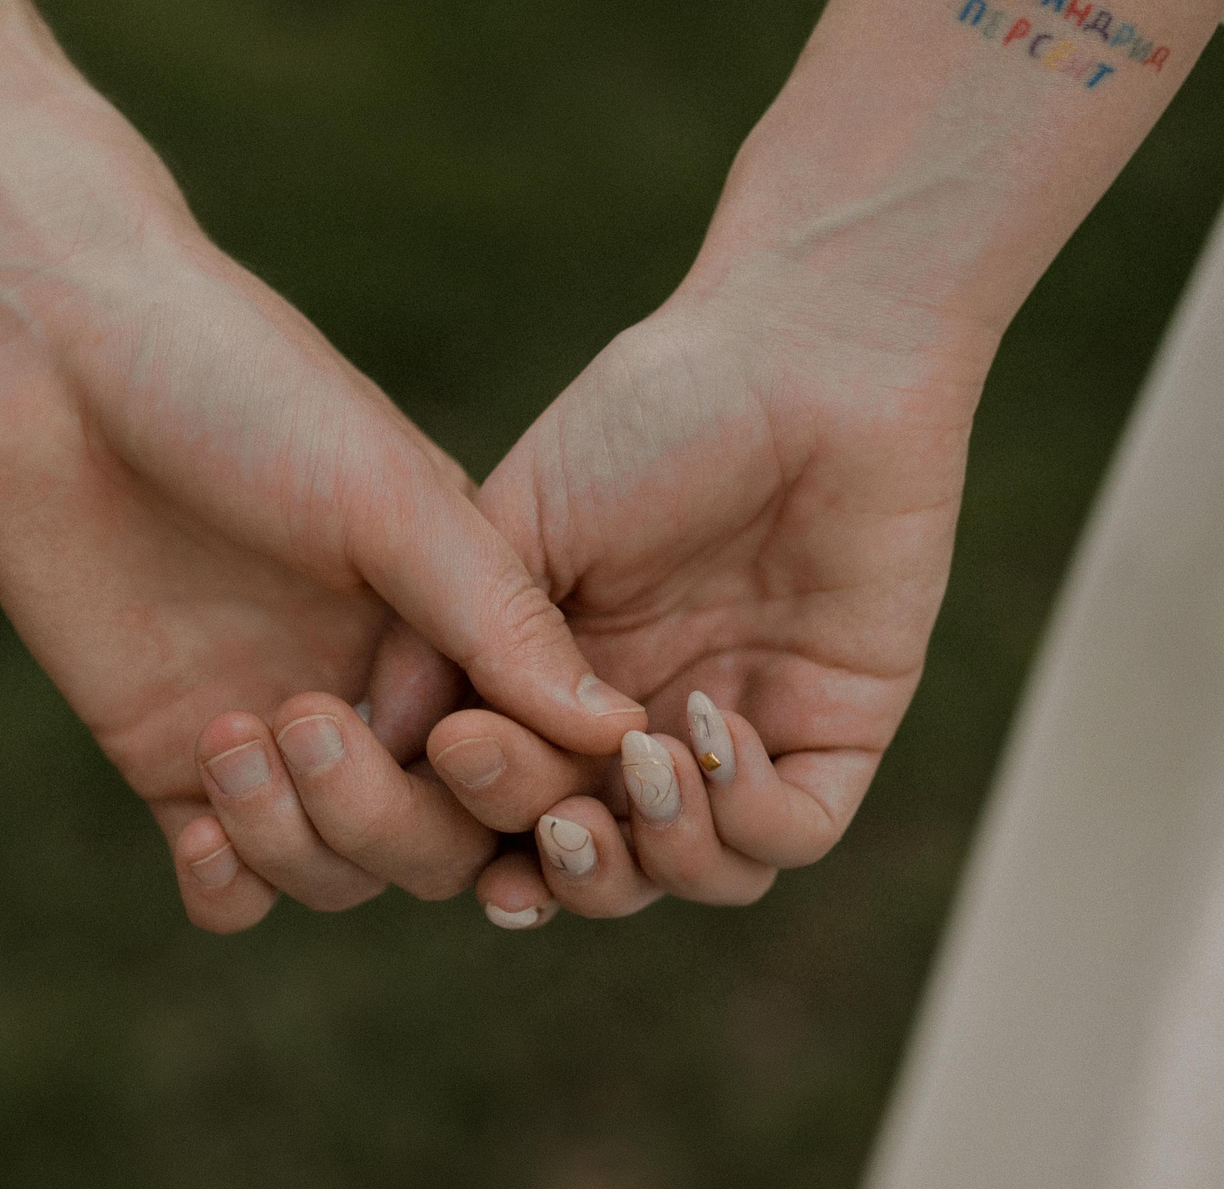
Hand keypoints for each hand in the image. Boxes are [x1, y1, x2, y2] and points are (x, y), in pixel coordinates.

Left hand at [0, 202, 648, 931]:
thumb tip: (621, 734)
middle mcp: (379, 683)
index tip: (451, 745)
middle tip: (306, 720)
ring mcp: (276, 726)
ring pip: (334, 869)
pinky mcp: (169, 754)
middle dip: (382, 815)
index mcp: (456, 617)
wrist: (56, 346)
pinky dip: (226, 886)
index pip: (526, 756)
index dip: (510, 783)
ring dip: (297, 841)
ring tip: (233, 738)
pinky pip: (225, 880)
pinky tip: (200, 833)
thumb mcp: (389, 494)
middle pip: (434, 836)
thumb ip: (498, 618)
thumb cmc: (242, 387)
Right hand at [187, 252, 977, 924]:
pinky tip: (716, 728)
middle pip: (597, 865)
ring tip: (642, 759)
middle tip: (553, 806)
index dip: (475, 822)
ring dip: (656, 850)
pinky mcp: (840, 724)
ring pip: (693, 871)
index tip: (456, 771)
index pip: (509, 806)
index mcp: (562, 683)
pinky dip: (745, 818)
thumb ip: (458, 633)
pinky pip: (792, 833)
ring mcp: (747, 730)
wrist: (803, 353)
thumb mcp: (520, 520)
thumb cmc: (653, 412)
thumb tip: (382, 741)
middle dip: (564, 860)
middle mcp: (649, 721)